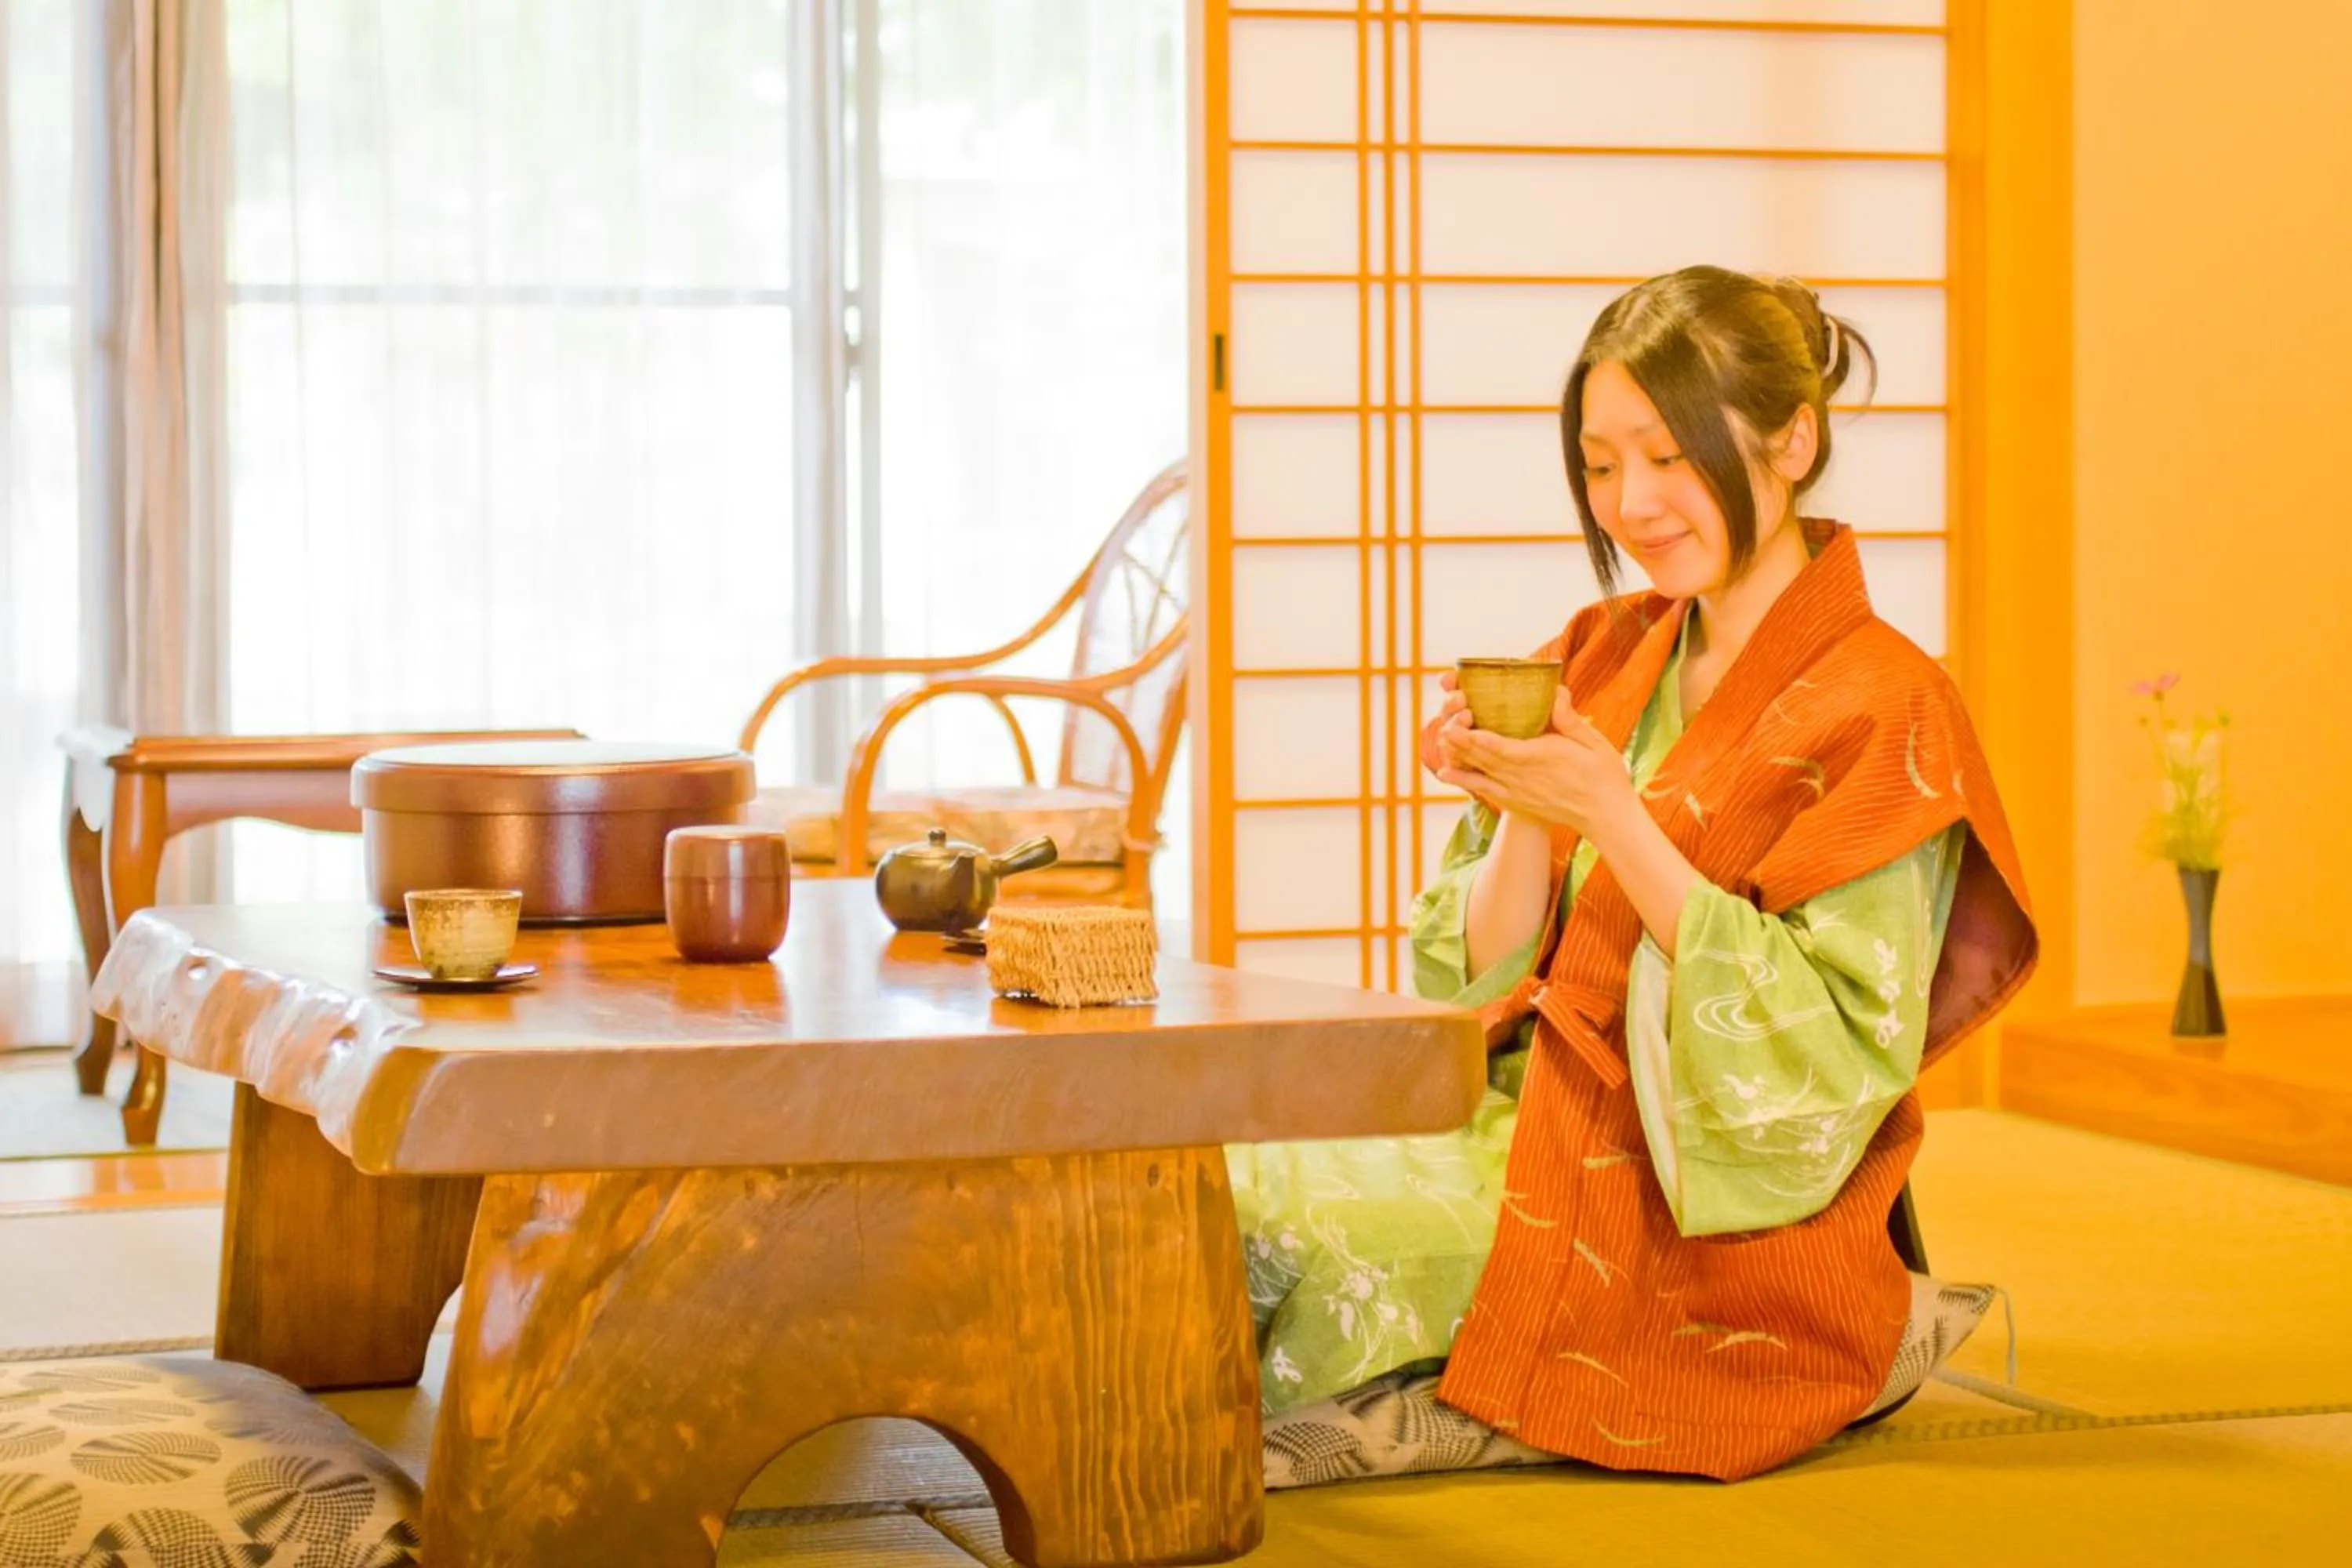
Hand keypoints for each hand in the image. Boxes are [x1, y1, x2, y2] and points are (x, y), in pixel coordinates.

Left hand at [1435, 687, 1639, 841]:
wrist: (1605, 816)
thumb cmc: (1603, 775)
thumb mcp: (1593, 741)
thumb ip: (1569, 718)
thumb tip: (1555, 691)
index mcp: (1538, 757)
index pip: (1498, 746)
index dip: (1473, 736)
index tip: (1455, 723)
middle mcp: (1522, 776)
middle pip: (1482, 757)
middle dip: (1459, 741)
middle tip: (1441, 724)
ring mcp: (1517, 791)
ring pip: (1479, 773)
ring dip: (1457, 758)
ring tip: (1439, 744)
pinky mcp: (1517, 802)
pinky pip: (1484, 791)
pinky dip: (1464, 781)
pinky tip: (1445, 774)